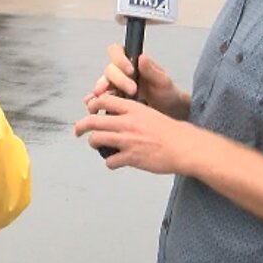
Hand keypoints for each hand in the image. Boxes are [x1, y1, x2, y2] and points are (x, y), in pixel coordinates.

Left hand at [73, 93, 195, 173]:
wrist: (184, 147)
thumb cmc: (172, 131)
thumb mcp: (151, 113)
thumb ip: (134, 114)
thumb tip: (120, 117)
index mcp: (133, 108)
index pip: (104, 100)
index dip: (93, 105)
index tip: (89, 110)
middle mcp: (126, 123)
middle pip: (92, 122)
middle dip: (80, 127)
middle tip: (77, 131)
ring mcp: (127, 141)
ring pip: (97, 140)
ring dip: (93, 143)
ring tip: (96, 145)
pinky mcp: (131, 158)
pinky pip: (110, 161)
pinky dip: (110, 162)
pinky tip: (115, 162)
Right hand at [85, 45, 185, 118]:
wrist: (167, 112)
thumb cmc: (166, 93)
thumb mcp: (163, 82)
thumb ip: (152, 70)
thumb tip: (141, 57)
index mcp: (131, 61)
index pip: (116, 52)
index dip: (120, 59)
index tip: (130, 70)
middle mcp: (120, 72)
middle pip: (109, 70)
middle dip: (119, 80)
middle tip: (132, 90)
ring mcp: (114, 86)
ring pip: (102, 84)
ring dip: (104, 91)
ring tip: (107, 99)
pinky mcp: (111, 101)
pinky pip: (99, 99)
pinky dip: (96, 102)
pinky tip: (96, 106)